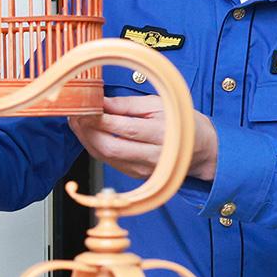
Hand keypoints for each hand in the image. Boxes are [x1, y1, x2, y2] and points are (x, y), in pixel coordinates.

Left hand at [67, 95, 218, 181]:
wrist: (202, 150)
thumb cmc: (181, 122)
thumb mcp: (159, 105)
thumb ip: (128, 105)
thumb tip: (100, 101)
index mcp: (161, 134)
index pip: (124, 129)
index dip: (99, 119)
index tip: (84, 106)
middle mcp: (152, 156)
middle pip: (110, 147)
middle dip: (87, 131)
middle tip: (74, 114)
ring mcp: (143, 169)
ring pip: (105, 157)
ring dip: (86, 139)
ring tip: (76, 121)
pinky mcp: (136, 174)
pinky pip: (109, 162)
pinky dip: (94, 147)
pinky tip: (88, 134)